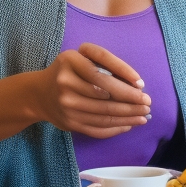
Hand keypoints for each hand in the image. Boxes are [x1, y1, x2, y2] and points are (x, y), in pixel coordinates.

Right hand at [30, 43, 150, 138]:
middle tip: (148, 103)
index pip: (103, 64)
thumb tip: (136, 84)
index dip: (124, 73)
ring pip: (104, 113)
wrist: (38, 94)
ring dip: (128, 116)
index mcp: (71, 60)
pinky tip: (129, 125)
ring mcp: (66, 104)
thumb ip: (104, 64)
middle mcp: (65, 81)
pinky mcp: (68, 122)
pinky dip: (115, 128)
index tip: (141, 83)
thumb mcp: (81, 58)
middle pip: (106, 94)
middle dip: (131, 100)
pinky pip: (96, 128)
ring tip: (144, 116)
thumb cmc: (70, 72)